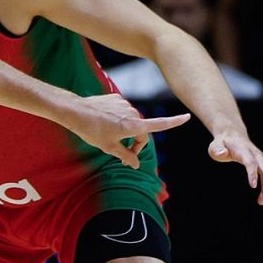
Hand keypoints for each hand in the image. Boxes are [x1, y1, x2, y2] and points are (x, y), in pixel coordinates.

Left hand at [68, 93, 189, 169]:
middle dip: (136, 143)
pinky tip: (104, 123)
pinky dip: (117, 119)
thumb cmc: (92, 131)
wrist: (76, 112)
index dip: (174, 122)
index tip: (187, 117)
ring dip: (126, 131)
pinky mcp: (116, 98)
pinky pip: (121, 111)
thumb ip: (126, 155)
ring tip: (109, 138)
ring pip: (131, 121)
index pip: (159, 124)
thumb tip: (137, 164)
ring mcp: (124, 104)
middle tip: (124, 156)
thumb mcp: (109, 147)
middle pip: (142, 130)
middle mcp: (132, 113)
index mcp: (133, 125)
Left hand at [208, 132, 262, 204]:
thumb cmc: (222, 143)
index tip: (253, 186)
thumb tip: (223, 153)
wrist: (233, 135)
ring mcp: (262, 158)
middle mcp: (256, 154)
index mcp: (244, 151)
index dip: (253, 174)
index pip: (250, 162)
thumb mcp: (215, 145)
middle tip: (262, 201)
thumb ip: (217, 149)